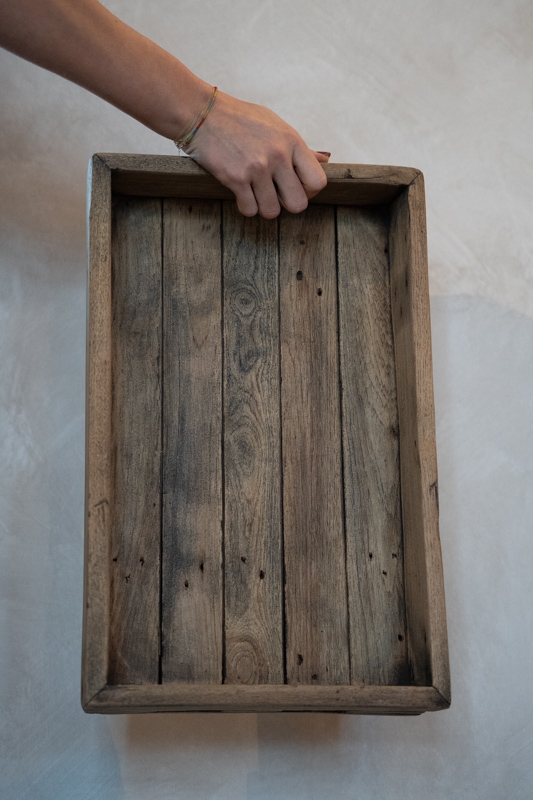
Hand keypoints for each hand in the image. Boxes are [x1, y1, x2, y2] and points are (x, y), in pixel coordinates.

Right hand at [186, 90, 329, 218]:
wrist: (203, 113)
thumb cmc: (240, 119)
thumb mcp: (275, 125)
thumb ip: (299, 147)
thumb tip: (324, 160)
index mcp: (291, 141)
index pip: (317, 181)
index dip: (309, 191)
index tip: (296, 187)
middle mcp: (277, 155)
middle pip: (298, 204)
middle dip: (287, 204)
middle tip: (276, 195)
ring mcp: (256, 168)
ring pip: (272, 211)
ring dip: (264, 207)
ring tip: (256, 193)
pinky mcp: (235, 178)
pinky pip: (249, 210)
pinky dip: (246, 206)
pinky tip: (241, 193)